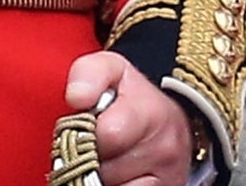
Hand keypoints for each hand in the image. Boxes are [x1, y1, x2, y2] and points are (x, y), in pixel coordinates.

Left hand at [64, 53, 199, 185]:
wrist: (170, 125)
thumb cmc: (133, 98)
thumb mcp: (112, 71)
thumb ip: (88, 73)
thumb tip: (75, 96)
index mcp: (152, 113)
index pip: (106, 135)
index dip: (85, 133)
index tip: (85, 126)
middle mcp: (166, 148)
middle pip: (103, 168)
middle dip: (90, 158)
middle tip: (95, 144)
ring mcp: (169, 176)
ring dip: (101, 176)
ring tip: (108, 158)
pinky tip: (120, 174)